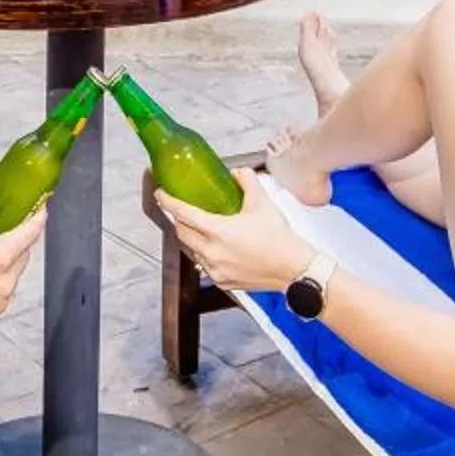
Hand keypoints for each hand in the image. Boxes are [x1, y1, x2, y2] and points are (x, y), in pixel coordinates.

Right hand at [0, 177, 45, 328]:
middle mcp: (4, 282)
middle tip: (3, 232)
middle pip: (23, 254)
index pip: (31, 232)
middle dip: (17, 241)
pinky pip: (1, 294)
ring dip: (5, 264)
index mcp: (0, 257)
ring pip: (12, 275)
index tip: (40, 209)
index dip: (39, 217)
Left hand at [157, 173, 316, 293]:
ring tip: (201, 228)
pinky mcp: (222, 281)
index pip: (183, 213)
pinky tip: (215, 248)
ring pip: (192, 250)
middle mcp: (212, 252)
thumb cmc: (279, 240)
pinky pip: (204, 265)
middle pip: (182, 233)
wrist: (293, 269)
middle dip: (179, 220)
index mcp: (218, 231)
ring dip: (192, 238)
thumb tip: (237, 173)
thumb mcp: (263, 203)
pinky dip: (204, 254)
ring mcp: (215, 269)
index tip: (161, 194)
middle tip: (182, 210)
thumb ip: (247, 181)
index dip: (168, 201)